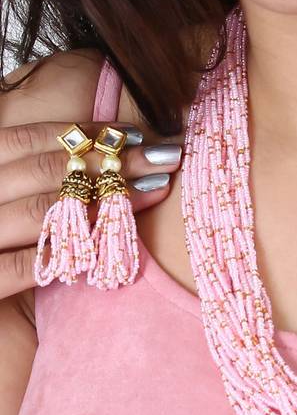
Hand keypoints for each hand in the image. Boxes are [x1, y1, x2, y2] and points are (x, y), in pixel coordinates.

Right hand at [0, 121, 181, 298]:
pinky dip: (76, 249)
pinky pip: (27, 265)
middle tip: (162, 155)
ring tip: (157, 187)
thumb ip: (43, 194)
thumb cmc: (6, 281)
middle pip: (42, 170)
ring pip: (42, 210)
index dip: (79, 134)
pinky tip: (118, 239)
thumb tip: (106, 161)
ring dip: (107, 197)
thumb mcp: (16, 225)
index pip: (22, 141)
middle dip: (110, 160)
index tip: (130, 133)